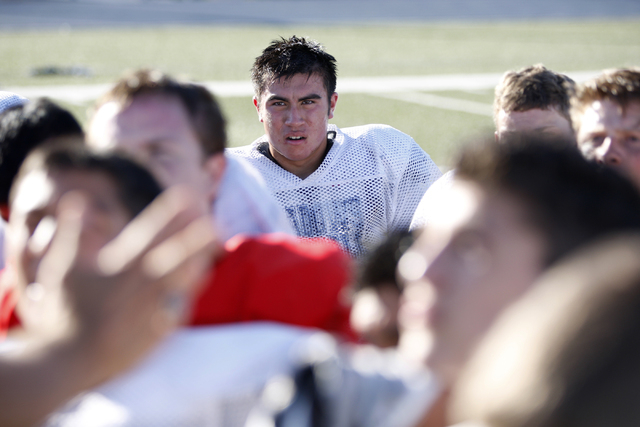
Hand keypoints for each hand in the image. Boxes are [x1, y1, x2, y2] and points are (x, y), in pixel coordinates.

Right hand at [23, 185, 219, 385]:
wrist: (67, 362)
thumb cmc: (63, 312)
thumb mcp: (62, 268)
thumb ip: (72, 232)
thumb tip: (76, 199)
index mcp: (117, 268)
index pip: (148, 233)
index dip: (167, 213)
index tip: (184, 195)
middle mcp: (139, 287)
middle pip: (174, 256)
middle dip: (195, 237)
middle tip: (213, 221)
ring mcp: (150, 310)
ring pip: (183, 282)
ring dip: (199, 262)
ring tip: (214, 247)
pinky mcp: (157, 331)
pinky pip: (180, 308)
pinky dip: (191, 292)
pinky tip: (201, 279)